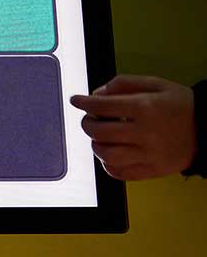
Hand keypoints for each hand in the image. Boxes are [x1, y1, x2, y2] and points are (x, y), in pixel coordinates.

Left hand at [70, 75, 196, 180]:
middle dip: (87, 123)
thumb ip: (124, 84)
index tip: (75, 100)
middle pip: (99, 132)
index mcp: (145, 108)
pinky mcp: (152, 170)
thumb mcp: (156, 84)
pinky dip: (108, 164)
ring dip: (95, 145)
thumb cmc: (181, 105)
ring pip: (106, 155)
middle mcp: (145, 133)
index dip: (83, 102)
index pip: (102, 106)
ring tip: (100, 138)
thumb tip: (97, 93)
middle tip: (90, 119)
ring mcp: (149, 154)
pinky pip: (120, 173)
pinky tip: (110, 154)